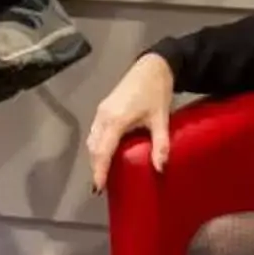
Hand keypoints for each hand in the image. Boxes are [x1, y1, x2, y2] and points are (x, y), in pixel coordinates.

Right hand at [83, 54, 177, 191]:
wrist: (153, 66)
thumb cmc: (157, 91)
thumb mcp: (161, 119)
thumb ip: (160, 145)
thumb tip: (160, 169)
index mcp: (116, 120)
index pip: (103, 151)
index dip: (99, 171)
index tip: (98, 189)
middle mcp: (103, 116)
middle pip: (93, 148)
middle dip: (95, 167)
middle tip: (101, 187)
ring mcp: (101, 111)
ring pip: (92, 140)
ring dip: (95, 157)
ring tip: (103, 174)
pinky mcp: (103, 108)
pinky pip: (95, 132)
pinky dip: (97, 146)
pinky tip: (105, 155)